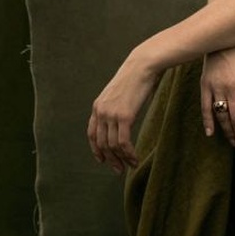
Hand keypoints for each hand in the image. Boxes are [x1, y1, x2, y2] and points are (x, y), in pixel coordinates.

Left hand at [88, 50, 159, 173]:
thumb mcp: (121, 93)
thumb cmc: (137, 77)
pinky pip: (123, 142)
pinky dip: (128, 154)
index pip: (92, 133)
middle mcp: (101, 112)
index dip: (96, 149)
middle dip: (110, 159)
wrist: (142, 66)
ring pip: (112, 145)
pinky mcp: (124, 116)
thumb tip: (124, 118)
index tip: (103, 159)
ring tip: (130, 166)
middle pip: (102, 143)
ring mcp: (111, 114)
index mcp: (98, 106)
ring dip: (121, 159)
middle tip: (119, 169)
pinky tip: (134, 158)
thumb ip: (117, 106)